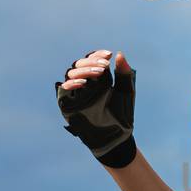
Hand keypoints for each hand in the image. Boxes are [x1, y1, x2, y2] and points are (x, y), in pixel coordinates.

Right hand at [55, 49, 136, 167]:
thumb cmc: (122, 114)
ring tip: (98, 73)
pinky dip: (71, 84)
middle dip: (91, 62)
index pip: (91, 59)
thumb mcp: (126, 92)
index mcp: (97, 78)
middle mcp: (84, 83)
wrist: (117, 135)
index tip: (108, 55)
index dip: (97, 55)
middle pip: (79, 64)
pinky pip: (63, 89)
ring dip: (83, 70)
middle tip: (104, 66)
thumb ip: (123, 74)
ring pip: (71, 73)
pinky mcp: (68, 104)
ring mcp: (75, 93)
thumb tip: (119, 54)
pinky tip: (83, 83)